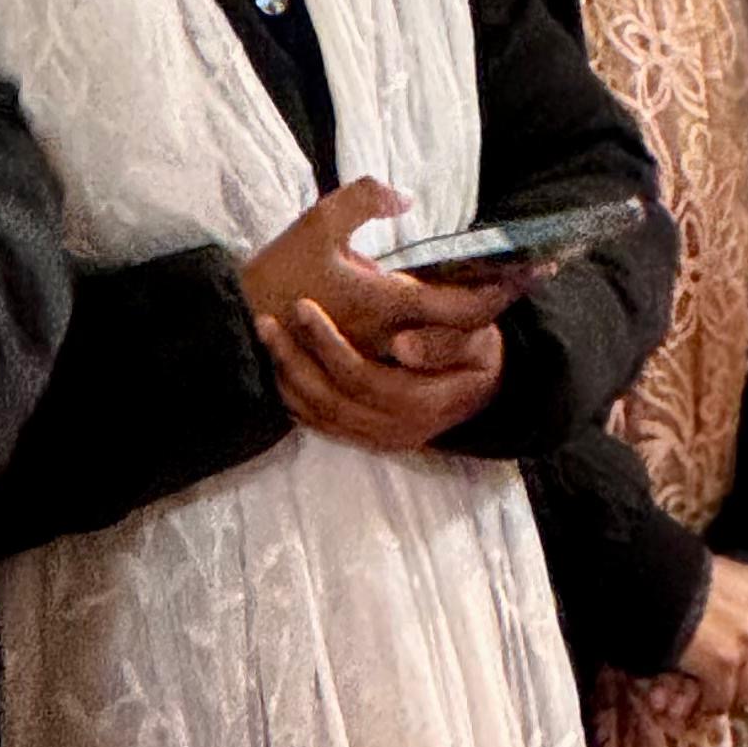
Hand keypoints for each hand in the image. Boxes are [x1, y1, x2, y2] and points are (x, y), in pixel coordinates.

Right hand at [242, 179, 530, 361]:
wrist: (239, 324)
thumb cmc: (280, 272)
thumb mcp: (317, 222)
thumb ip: (364, 199)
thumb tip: (405, 199)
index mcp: (386, 304)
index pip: (463, 306)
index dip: (502, 290)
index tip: (532, 269)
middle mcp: (393, 338)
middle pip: (466, 332)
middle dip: (499, 302)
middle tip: (528, 274)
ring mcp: (383, 357)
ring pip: (447, 346)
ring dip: (476, 323)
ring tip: (499, 293)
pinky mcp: (369, 363)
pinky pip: (419, 358)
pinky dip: (445, 339)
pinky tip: (456, 318)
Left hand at [256, 293, 506, 454]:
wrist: (482, 384)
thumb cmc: (476, 349)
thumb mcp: (477, 337)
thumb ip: (444, 340)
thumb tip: (402, 347)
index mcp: (427, 404)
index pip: (366, 379)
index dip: (331, 346)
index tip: (304, 306)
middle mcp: (400, 432)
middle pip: (334, 401)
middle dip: (296, 360)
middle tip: (267, 320)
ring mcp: (381, 440)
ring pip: (321, 417)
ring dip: (287, 377)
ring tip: (265, 336)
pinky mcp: (367, 440)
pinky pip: (321, 425)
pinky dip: (294, 398)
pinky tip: (277, 366)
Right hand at [670, 556, 747, 717]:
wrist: (651, 578)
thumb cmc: (679, 576)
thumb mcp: (725, 578)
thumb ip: (746, 605)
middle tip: (730, 685)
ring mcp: (746, 640)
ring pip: (747, 690)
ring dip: (725, 695)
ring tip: (706, 691)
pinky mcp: (724, 661)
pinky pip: (721, 697)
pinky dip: (706, 702)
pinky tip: (692, 697)